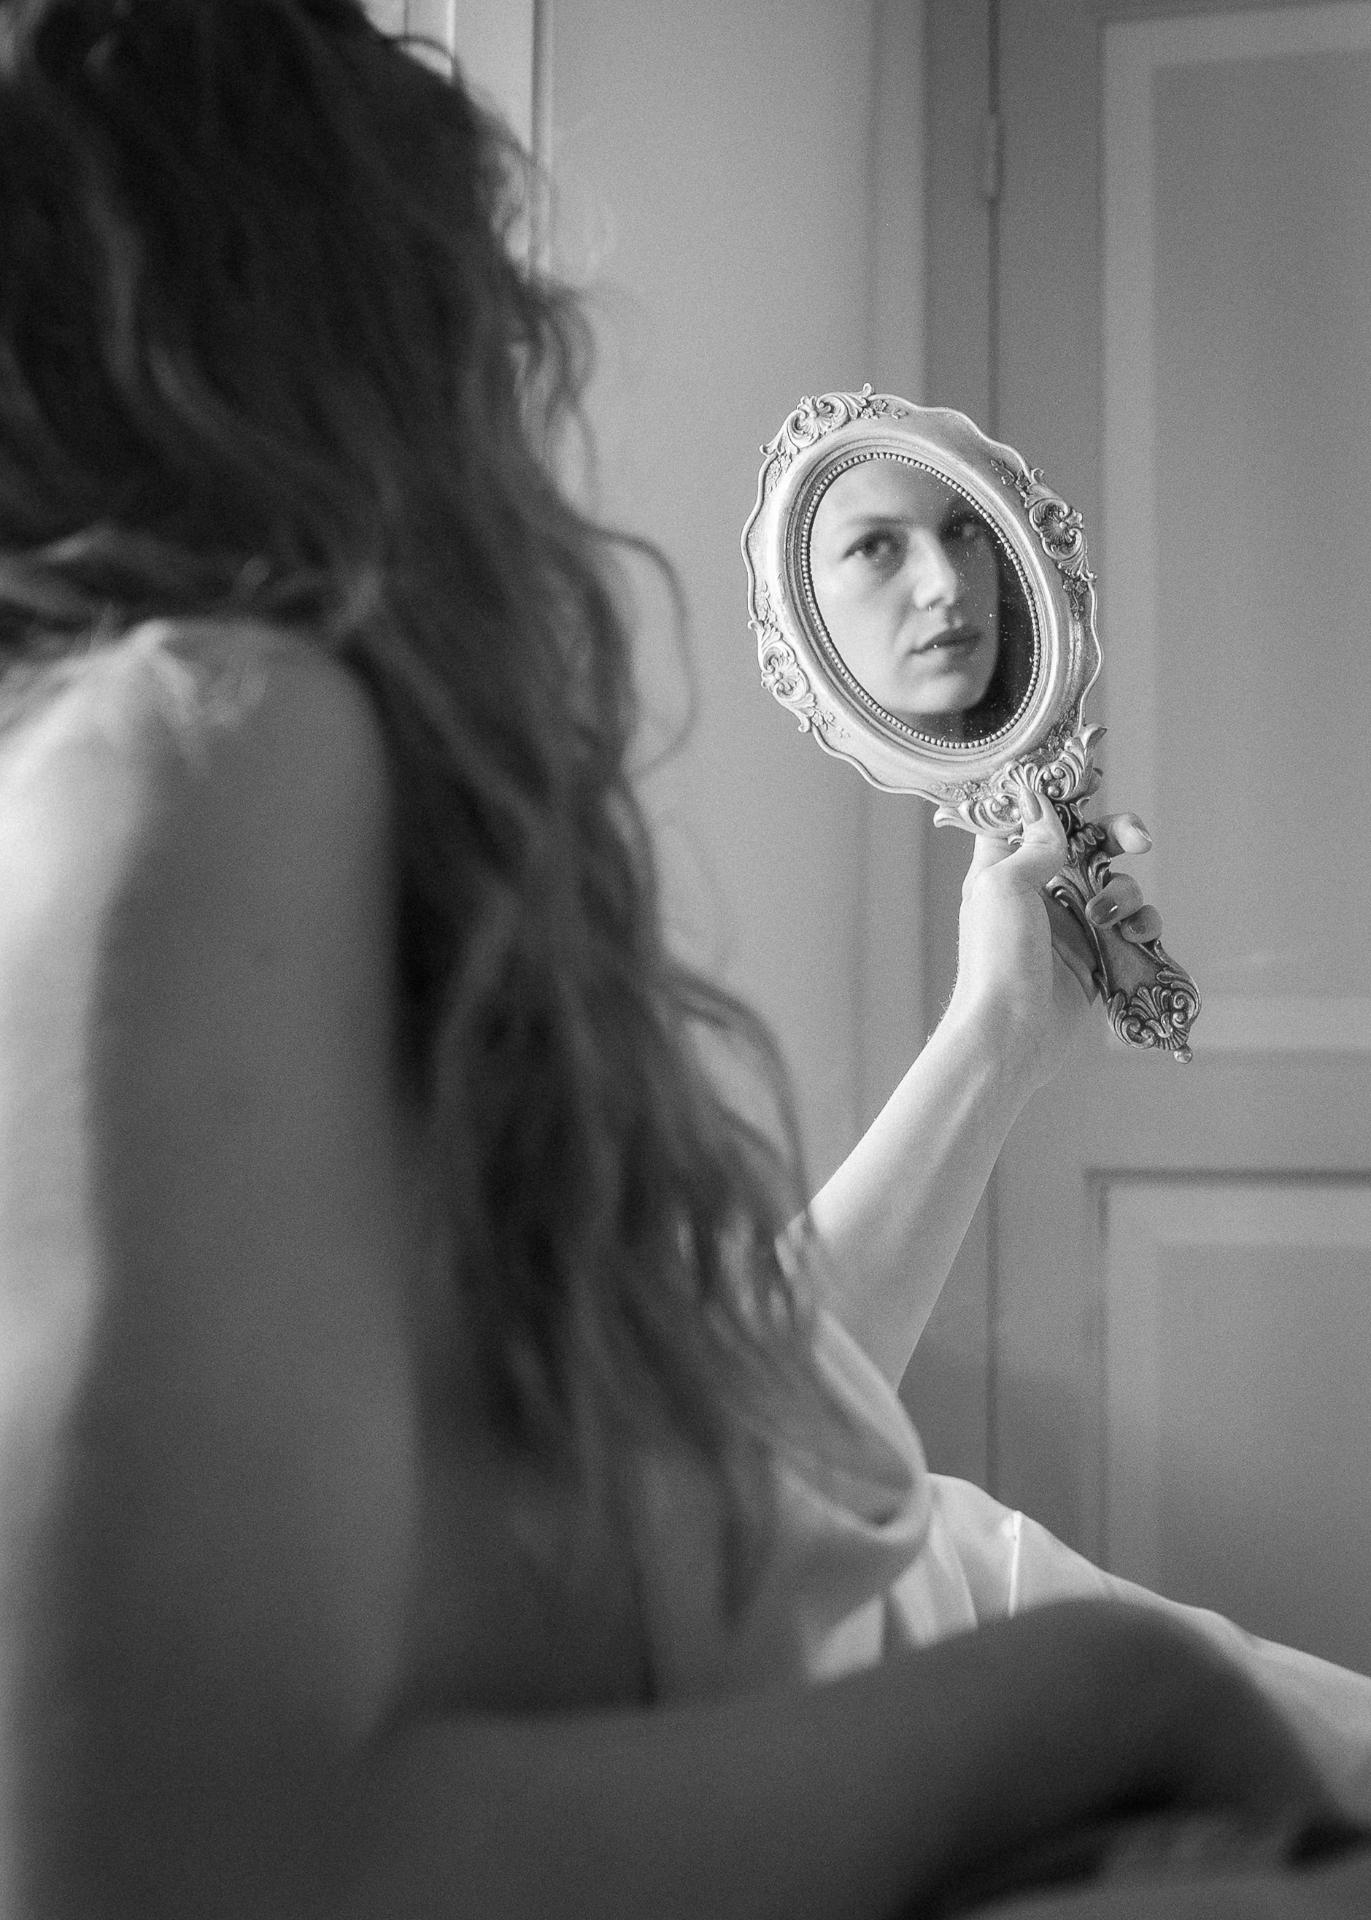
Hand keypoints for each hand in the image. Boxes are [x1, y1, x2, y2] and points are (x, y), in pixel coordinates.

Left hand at [942, 774, 1157, 1091]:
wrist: (1012, 1034)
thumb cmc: (995, 958)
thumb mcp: (1004, 885)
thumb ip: (1034, 844)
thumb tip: (1049, 808)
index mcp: (1005, 868)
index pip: (1033, 817)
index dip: (1061, 798)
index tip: (1094, 782)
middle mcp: (1040, 890)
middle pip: (1088, 844)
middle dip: (1117, 836)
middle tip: (1139, 839)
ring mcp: (1071, 923)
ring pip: (1117, 883)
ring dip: (1124, 892)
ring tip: (1106, 918)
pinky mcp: (1099, 955)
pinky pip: (1133, 925)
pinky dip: (1142, 924)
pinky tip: (1134, 935)